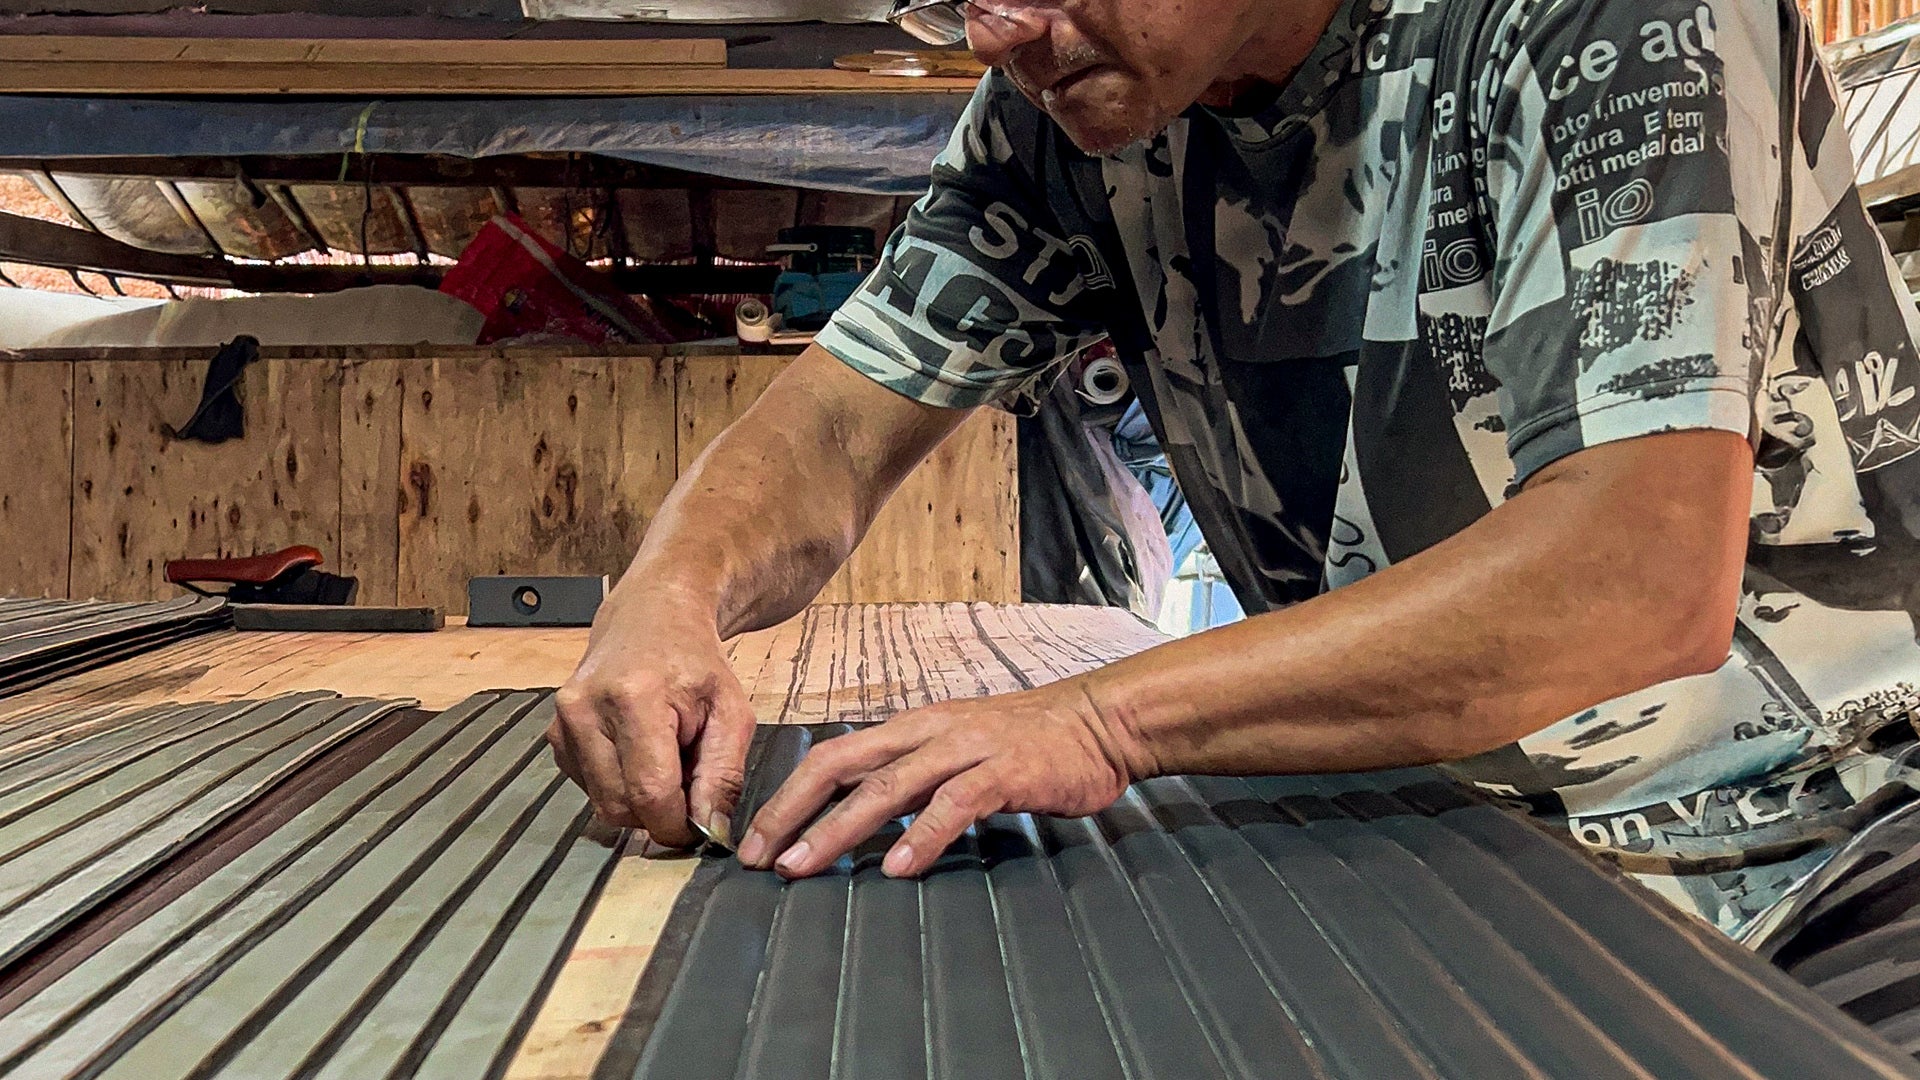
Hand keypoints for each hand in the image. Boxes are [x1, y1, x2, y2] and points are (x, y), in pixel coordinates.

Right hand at [549, 594, 756, 847]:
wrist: (651, 617)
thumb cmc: (695, 662)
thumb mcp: (732, 711)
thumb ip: (724, 774)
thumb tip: (710, 831)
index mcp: (634, 698)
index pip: (650, 792)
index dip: (677, 825)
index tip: (700, 826)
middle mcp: (586, 710)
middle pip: (620, 806)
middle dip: (659, 812)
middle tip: (688, 781)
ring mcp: (563, 723)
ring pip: (603, 803)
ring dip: (639, 798)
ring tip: (665, 758)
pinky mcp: (555, 737)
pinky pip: (590, 789)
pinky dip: (620, 784)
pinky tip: (638, 752)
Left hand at [736, 678, 1155, 878]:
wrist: (1099, 722)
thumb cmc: (1027, 743)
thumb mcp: (956, 750)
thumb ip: (912, 778)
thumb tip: (857, 817)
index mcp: (911, 728)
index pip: (832, 758)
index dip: (787, 797)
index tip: (757, 841)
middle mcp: (928, 733)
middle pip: (842, 765)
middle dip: (794, 811)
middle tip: (762, 858)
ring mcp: (966, 749)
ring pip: (889, 786)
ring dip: (841, 828)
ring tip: (807, 865)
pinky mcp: (1005, 772)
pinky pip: (955, 803)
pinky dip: (924, 835)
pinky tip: (899, 867)